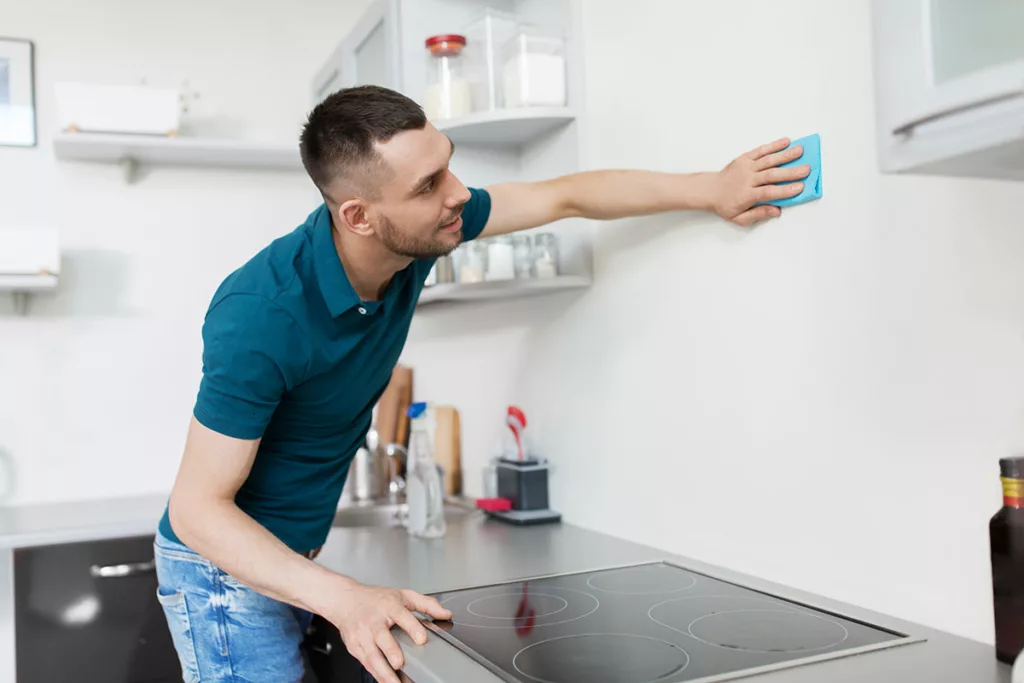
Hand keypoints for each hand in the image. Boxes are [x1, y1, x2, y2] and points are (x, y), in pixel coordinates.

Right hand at [327, 580, 451, 682]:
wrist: (345, 600)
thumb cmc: (375, 599)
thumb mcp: (403, 595)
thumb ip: (426, 604)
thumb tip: (446, 614)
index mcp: (388, 606)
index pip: (401, 615)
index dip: (412, 627)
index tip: (421, 639)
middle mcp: (374, 621)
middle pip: (382, 637)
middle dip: (390, 651)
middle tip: (399, 663)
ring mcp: (362, 635)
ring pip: (371, 655)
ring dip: (383, 671)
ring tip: (394, 682)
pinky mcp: (354, 647)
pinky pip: (366, 663)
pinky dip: (375, 674)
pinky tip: (385, 681)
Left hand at [711, 137, 811, 226]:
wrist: (709, 189)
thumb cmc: (726, 205)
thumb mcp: (739, 218)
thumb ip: (758, 214)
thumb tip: (776, 211)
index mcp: (747, 195)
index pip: (769, 192)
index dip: (785, 190)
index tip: (800, 187)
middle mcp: (748, 179)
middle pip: (771, 174)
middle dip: (790, 172)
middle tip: (807, 169)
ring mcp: (746, 166)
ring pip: (768, 160)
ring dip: (785, 155)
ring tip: (801, 150)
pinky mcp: (745, 157)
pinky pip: (760, 150)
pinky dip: (773, 145)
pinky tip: (786, 141)